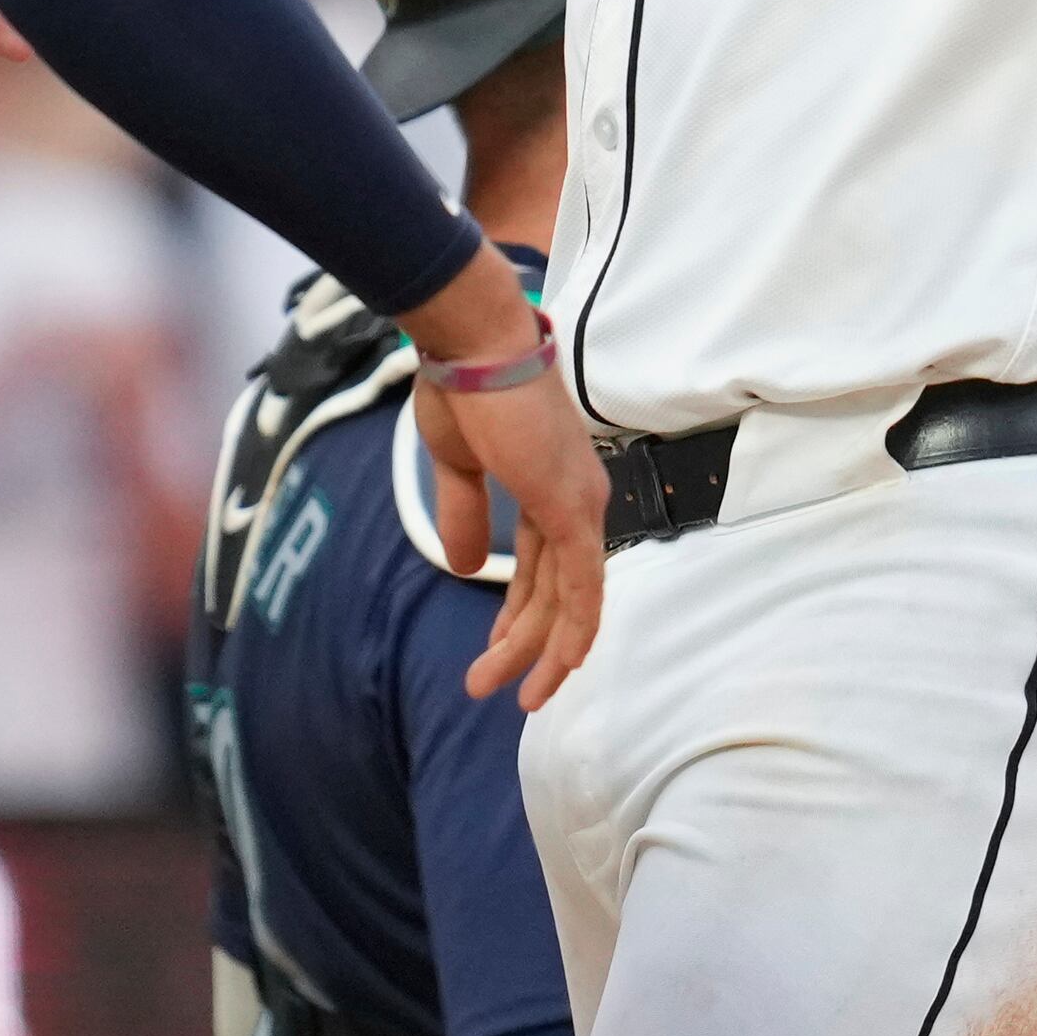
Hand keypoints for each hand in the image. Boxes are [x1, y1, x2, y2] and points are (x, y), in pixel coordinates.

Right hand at [395, 253, 602, 708]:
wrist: (472, 345)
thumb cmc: (461, 388)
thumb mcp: (455, 464)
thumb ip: (464, 517)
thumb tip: (467, 568)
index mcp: (551, 486)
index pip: (545, 569)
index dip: (519, 615)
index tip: (495, 650)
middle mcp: (577, 500)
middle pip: (555, 594)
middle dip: (520, 647)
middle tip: (486, 687)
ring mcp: (579, 506)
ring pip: (566, 601)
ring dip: (533, 651)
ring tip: (498, 691)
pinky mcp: (571, 511)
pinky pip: (581, 588)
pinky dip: (572, 632)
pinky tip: (557, 668)